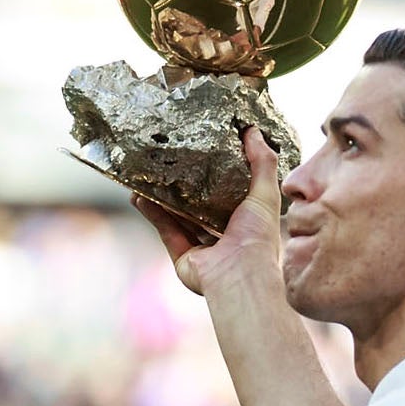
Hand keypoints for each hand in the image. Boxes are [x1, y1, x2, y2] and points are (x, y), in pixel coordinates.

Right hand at [133, 126, 283, 299]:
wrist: (239, 274)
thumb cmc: (258, 237)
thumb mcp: (265, 193)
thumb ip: (261, 162)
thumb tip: (253, 131)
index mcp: (246, 222)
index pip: (229, 195)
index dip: (216, 175)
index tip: (203, 153)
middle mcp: (224, 236)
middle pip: (199, 207)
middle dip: (184, 187)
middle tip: (170, 162)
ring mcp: (202, 248)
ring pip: (178, 218)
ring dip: (162, 198)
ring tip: (147, 175)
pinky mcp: (183, 257)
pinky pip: (165, 231)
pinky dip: (152, 213)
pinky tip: (139, 196)